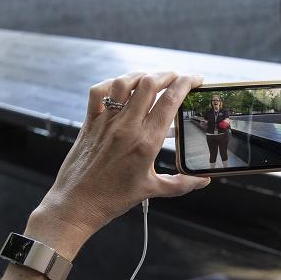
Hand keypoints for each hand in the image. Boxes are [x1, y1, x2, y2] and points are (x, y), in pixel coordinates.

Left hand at [27, 72, 209, 256]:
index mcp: (146, 142)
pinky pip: (98, 92)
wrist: (76, 204)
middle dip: (168, 74)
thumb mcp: (151, 190)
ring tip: (153, 78)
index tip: (196, 80)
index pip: (170, 101)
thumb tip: (203, 180)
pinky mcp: (89, 123)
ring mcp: (106, 122)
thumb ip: (181, 183)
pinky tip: (121, 86)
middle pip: (150, 84)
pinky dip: (111, 83)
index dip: (186, 83)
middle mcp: (126, 127)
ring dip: (142, 75)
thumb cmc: (112, 199)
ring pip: (124, 83)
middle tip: (178, 77)